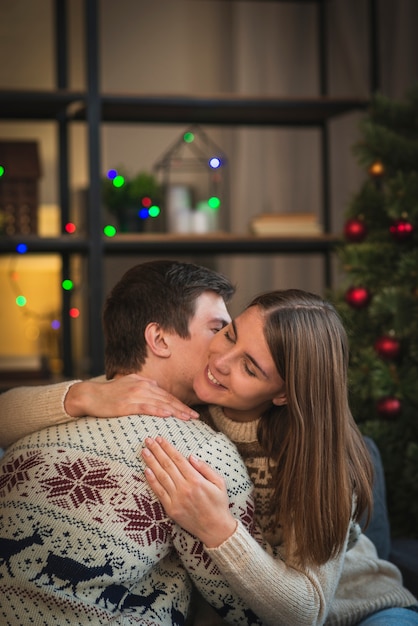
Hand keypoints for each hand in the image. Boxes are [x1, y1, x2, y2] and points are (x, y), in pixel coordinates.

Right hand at [64, 374, 198, 420]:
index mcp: (144, 382)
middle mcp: (142, 386)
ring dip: (176, 411)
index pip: (166, 394)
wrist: (90, 395)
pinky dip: (159, 410)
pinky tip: (168, 414)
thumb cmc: (109, 393)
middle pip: (167, 398)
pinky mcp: (127, 404)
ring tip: (188, 418)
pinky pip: (146, 407)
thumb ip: (144, 386)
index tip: (191, 411)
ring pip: (161, 403)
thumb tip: (156, 389)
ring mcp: (135, 394)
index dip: (180, 403)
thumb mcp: (129, 384)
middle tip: (196, 416)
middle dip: (183, 408)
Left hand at [141, 437, 236, 547]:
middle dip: (156, 451)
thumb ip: (205, 468)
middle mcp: (185, 488)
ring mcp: (176, 499)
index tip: (160, 439)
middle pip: (167, 465)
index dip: (168, 448)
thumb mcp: (219, 482)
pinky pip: (159, 492)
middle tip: (148, 440)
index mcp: (196, 480)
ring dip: (151, 462)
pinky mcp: (171, 509)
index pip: (178, 459)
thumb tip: (191, 456)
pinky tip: (146, 470)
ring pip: (161, 476)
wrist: (215, 529)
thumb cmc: (219, 504)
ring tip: (144, 451)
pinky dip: (152, 480)